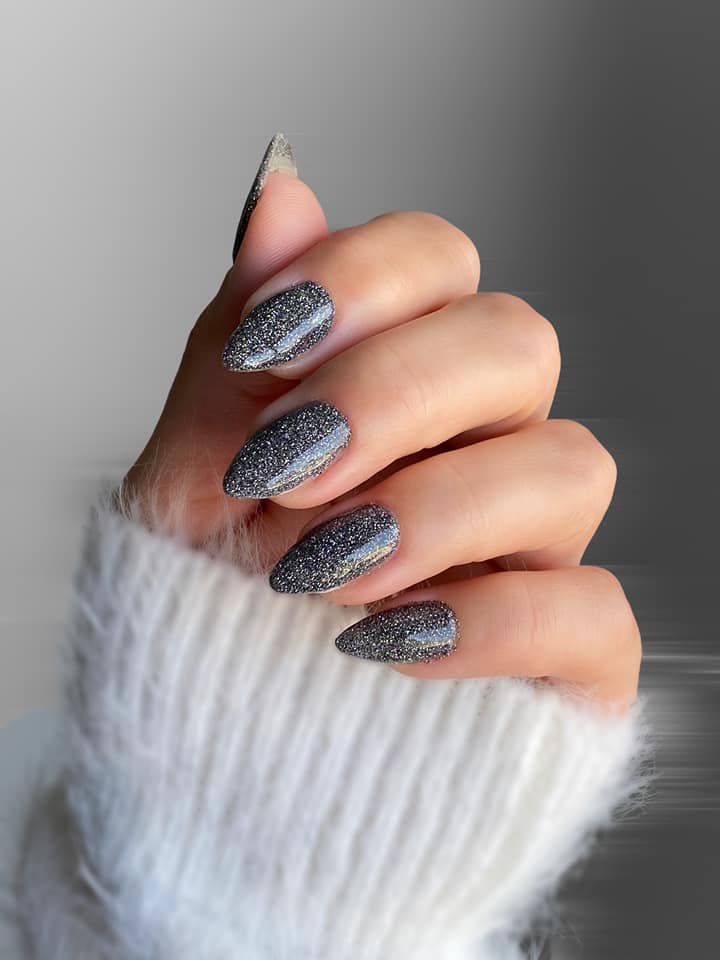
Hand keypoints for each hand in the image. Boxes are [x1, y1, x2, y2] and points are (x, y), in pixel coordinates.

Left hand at [124, 168, 640, 708]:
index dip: (360, 279)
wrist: (222, 736)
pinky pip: (590, 610)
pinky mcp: (567, 651)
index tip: (260, 349)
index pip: (437, 260)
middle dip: (391, 396)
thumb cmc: (213, 594)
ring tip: (317, 572)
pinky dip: (484, 620)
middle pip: (516, 343)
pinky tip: (382, 645)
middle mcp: (489, 442)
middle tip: (284, 471)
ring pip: (571, 467)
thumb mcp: (192, 468)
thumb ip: (239, 344)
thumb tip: (280, 192)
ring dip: (434, 509)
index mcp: (404, 376)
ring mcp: (537, 545)